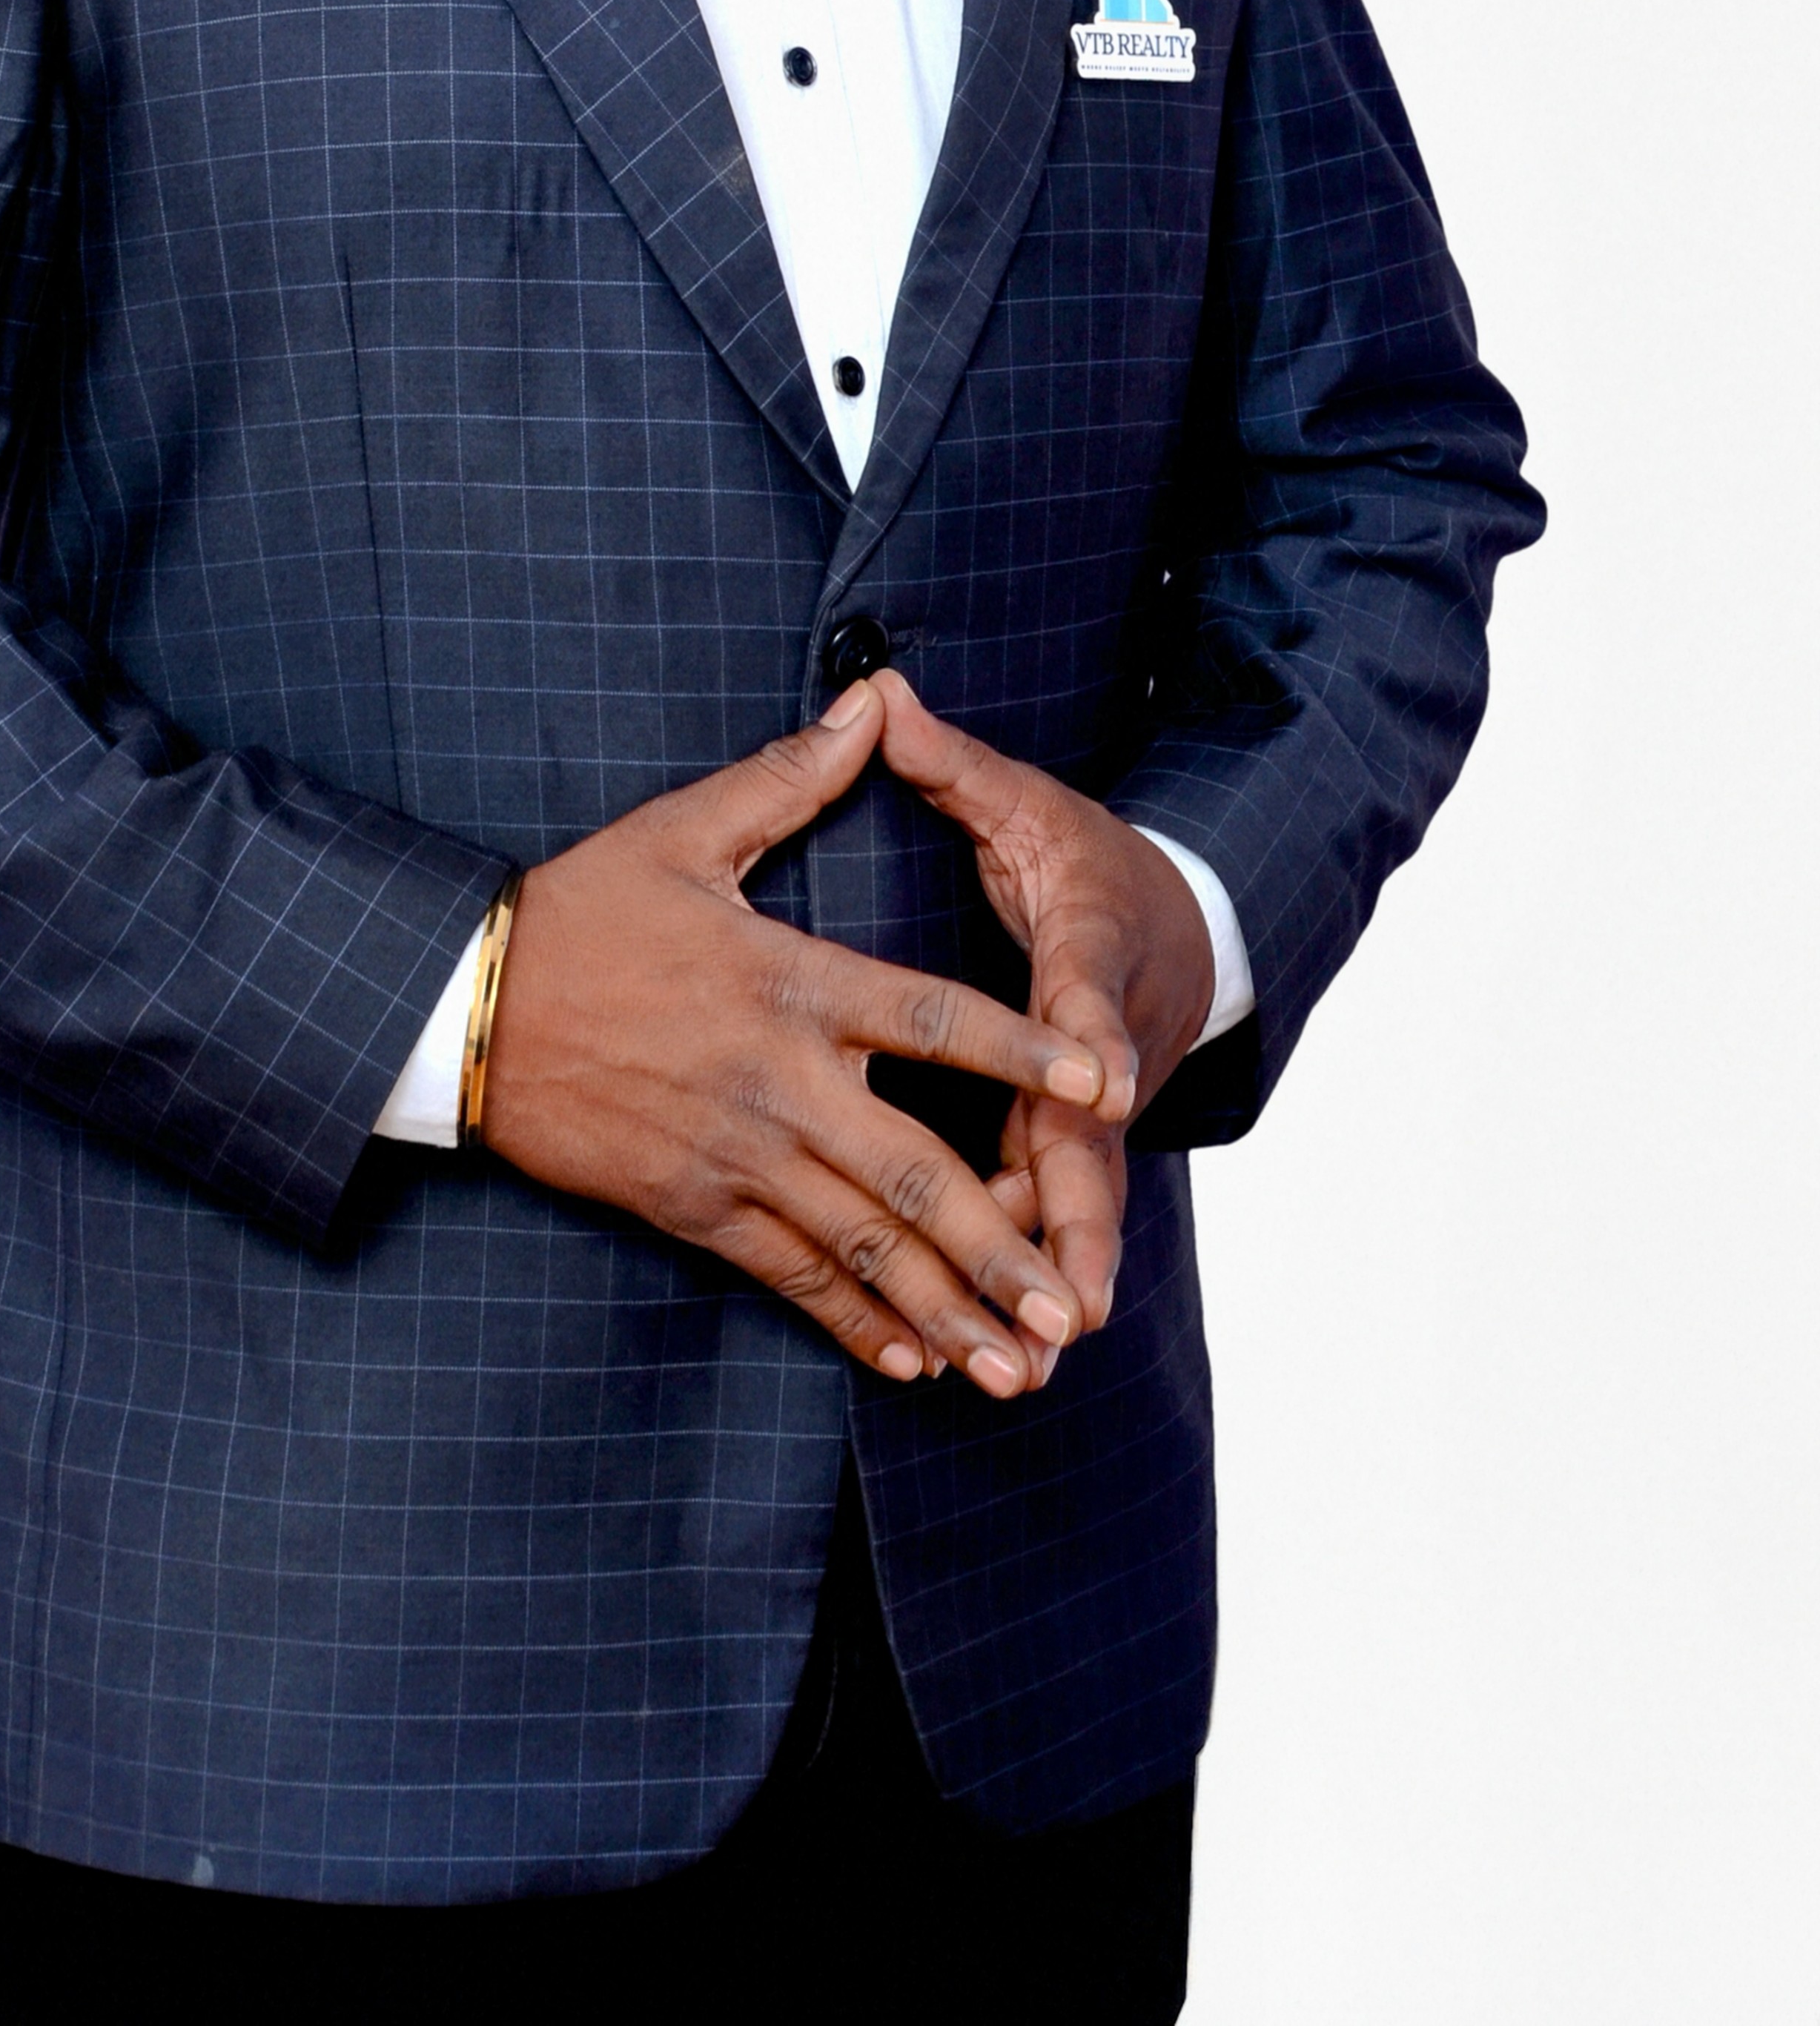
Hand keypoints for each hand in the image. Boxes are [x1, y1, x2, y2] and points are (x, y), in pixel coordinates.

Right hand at [479, 683, 1111, 1398]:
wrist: (466, 1007)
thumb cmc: (581, 910)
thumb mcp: (684, 829)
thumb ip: (791, 776)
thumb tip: (873, 702)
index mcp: (789, 981)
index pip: (931, 1019)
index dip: (1020, 1052)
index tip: (1097, 1086)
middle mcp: (777, 1080)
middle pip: (913, 1173)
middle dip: (1000, 1245)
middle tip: (1070, 1303)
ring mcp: (735, 1154)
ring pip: (860, 1245)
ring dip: (944, 1307)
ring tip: (1015, 1365)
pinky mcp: (691, 1204)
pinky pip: (788, 1274)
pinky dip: (853, 1319)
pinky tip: (912, 1357)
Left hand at [872, 675, 1217, 1332]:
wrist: (1182, 922)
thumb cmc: (1087, 861)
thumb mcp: (1029, 802)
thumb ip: (953, 764)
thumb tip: (882, 692)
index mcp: (1090, 954)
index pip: (1088, 1001)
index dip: (1089, 1043)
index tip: (1096, 1087)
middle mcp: (1101, 1047)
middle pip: (1092, 1144)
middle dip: (1077, 1228)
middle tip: (1064, 1310)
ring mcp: (1092, 1108)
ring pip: (1070, 1203)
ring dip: (1047, 1281)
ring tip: (1018, 1371)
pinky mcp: (1068, 1143)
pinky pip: (1046, 1218)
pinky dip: (1027, 1280)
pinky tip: (993, 1359)